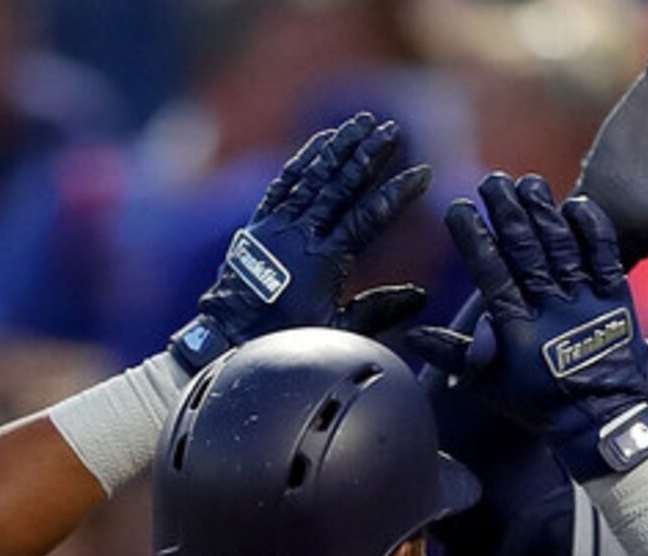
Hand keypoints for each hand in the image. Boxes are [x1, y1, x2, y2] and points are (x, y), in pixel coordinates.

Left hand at [169, 114, 432, 371]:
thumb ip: (378, 311)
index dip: (396, 194)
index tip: (421, 173)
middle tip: (391, 131)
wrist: (226, 339)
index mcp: (323, 262)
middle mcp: (300, 236)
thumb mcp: (336, 330)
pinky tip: (323, 141)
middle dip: (368, 156)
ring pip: (313, 177)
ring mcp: (277, 225)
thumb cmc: (284, 339)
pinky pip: (284, 183)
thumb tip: (419, 295)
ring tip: (363, 123)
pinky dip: (305, 160)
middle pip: (340, 186)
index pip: (367, 217)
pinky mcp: (259, 222)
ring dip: (339, 148)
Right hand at [402, 175, 647, 481]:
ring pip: (562, 247)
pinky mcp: (618, 300)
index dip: (474, 239)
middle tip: (494, 181)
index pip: (491, 273)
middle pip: (526, 250)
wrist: (601, 424)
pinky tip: (576, 205)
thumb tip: (412, 334)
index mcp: (516, 329)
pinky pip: (606, 257)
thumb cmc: (539, 405)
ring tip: (530, 183)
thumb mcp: (490, 385)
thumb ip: (454, 354)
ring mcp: (586, 303)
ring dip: (544, 212)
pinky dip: (593, 230)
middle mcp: (551, 311)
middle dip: (508, 213)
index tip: (460, 209)